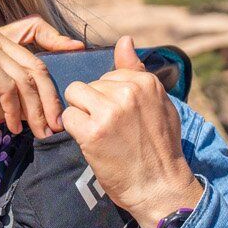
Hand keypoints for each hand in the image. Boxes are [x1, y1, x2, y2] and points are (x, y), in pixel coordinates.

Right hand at [0, 17, 85, 136]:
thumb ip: (16, 91)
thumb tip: (49, 105)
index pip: (34, 27)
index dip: (57, 37)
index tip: (77, 50)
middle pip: (36, 65)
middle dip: (49, 99)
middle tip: (56, 125)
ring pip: (26, 79)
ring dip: (36, 111)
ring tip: (39, 132)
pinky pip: (9, 88)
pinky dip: (15, 112)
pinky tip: (14, 127)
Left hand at [60, 35, 204, 227]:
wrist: (160, 188)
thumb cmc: (160, 149)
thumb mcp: (159, 104)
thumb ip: (138, 71)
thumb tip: (124, 39)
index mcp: (145, 82)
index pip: (108, 74)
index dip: (109, 97)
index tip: (122, 119)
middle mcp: (128, 91)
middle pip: (88, 84)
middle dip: (93, 105)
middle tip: (112, 131)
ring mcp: (110, 110)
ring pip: (74, 95)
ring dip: (80, 115)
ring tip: (100, 134)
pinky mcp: (92, 131)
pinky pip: (67, 117)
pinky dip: (74, 131)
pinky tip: (92, 143)